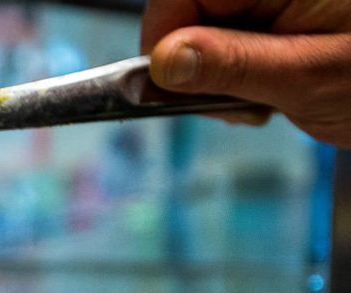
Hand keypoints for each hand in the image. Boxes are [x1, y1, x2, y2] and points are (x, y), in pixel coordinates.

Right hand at [141, 0, 350, 146]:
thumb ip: (231, 66)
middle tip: (236, 104)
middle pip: (195, 8)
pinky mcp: (286, 11)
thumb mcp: (307, 78)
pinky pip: (238, 28)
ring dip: (222, 67)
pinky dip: (245, 63)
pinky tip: (273, 83)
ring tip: (265, 97)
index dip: (165, 37)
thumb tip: (164, 61)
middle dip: (198, 59)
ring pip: (212, 22)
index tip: (168, 83)